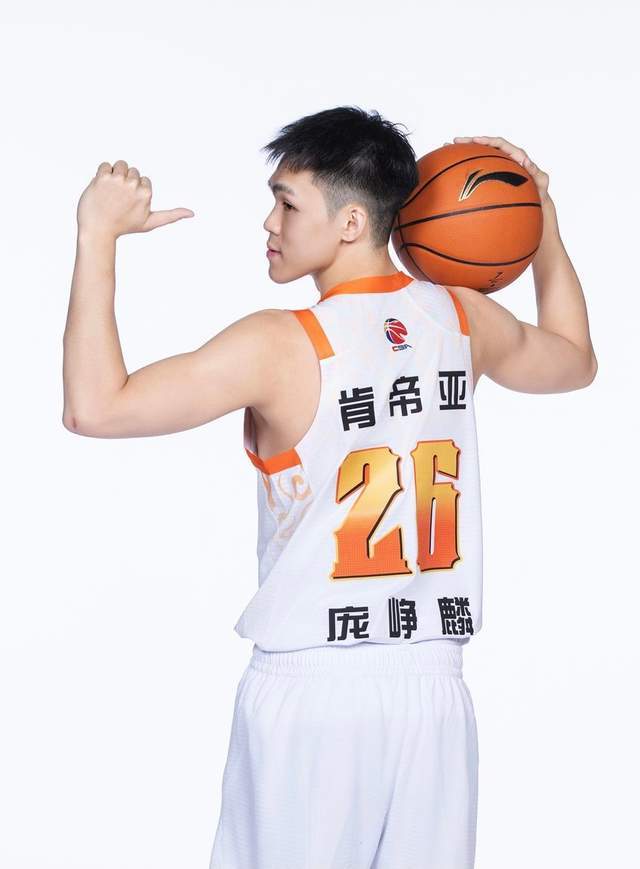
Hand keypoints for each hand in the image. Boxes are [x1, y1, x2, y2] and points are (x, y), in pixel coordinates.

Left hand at [77, 160, 194, 239]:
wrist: (98, 230)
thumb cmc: (124, 227)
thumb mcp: (150, 223)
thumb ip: (171, 216)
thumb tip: (192, 213)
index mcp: (146, 194)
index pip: (142, 179)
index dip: (135, 191)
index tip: (128, 204)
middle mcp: (134, 185)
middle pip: (132, 170)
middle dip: (126, 181)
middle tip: (118, 199)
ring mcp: (118, 181)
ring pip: (120, 164)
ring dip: (114, 175)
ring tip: (110, 192)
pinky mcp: (103, 177)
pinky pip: (105, 165)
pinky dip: (102, 174)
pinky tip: (101, 189)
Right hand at [444, 136, 549, 205]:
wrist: (534, 206)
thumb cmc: (538, 195)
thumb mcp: (541, 184)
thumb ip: (537, 173)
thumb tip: (527, 162)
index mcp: (516, 158)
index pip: (500, 144)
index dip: (488, 141)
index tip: (475, 141)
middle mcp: (504, 161)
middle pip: (486, 147)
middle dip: (469, 143)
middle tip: (454, 142)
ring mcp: (497, 170)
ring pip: (479, 158)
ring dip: (463, 154)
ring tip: (447, 151)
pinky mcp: (491, 179)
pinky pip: (477, 172)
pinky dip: (465, 171)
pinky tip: (451, 174)